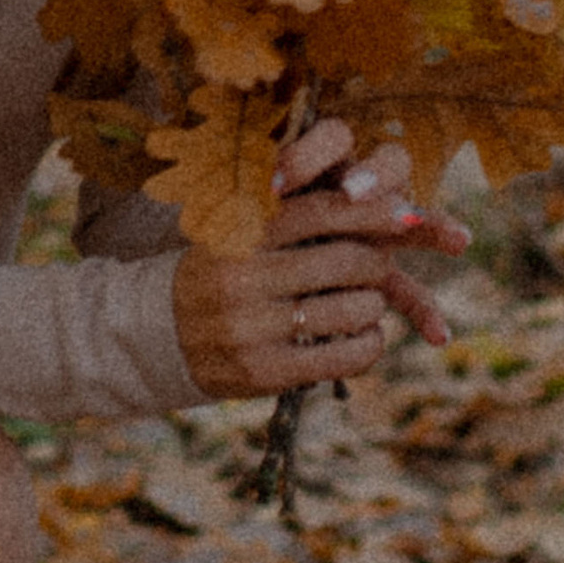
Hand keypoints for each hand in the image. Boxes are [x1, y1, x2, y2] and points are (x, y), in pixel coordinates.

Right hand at [171, 119, 467, 401]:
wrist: (157, 332)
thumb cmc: (220, 270)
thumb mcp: (239, 229)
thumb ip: (289, 210)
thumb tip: (368, 191)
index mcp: (240, 232)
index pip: (322, 210)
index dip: (373, 210)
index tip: (406, 214)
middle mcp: (244, 276)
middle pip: (346, 260)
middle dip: (376, 263)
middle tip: (378, 267)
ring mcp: (253, 327)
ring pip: (351, 310)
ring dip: (374, 306)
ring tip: (367, 304)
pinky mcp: (264, 371)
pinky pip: (342, 357)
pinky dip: (369, 346)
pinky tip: (367, 338)